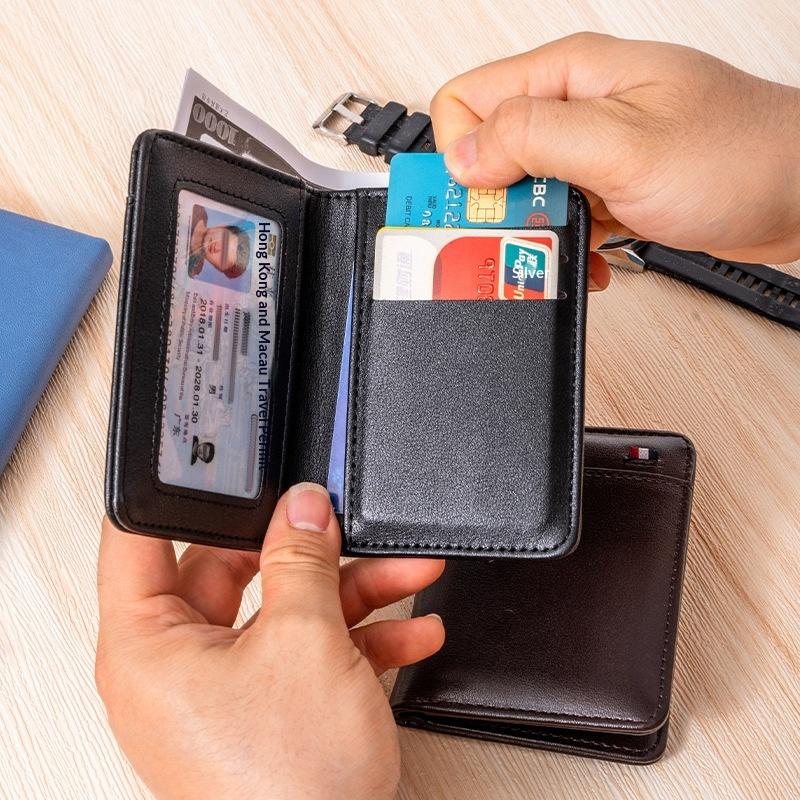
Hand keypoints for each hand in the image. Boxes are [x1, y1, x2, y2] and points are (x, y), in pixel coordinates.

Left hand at [96, 483, 444, 799]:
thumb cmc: (290, 790)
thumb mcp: (305, 642)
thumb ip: (304, 561)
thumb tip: (303, 507)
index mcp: (148, 648)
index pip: (139, 541)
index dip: (175, 494)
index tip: (210, 463)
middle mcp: (178, 669)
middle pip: (234, 572)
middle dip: (303, 548)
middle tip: (337, 522)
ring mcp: (228, 693)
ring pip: (286, 611)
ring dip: (352, 591)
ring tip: (405, 572)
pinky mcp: (272, 712)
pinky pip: (310, 654)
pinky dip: (360, 638)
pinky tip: (409, 627)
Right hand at [432, 33, 799, 273]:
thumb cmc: (739, 156)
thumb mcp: (624, 146)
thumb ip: (533, 140)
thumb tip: (464, 154)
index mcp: (569, 74)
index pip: (467, 102)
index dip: (461, 156)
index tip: (480, 201)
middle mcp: (575, 105)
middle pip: (490, 150)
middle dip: (496, 201)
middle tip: (521, 232)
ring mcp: (592, 145)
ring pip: (523, 189)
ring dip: (533, 228)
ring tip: (563, 246)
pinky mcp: (608, 182)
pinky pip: (559, 211)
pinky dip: (565, 241)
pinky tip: (589, 254)